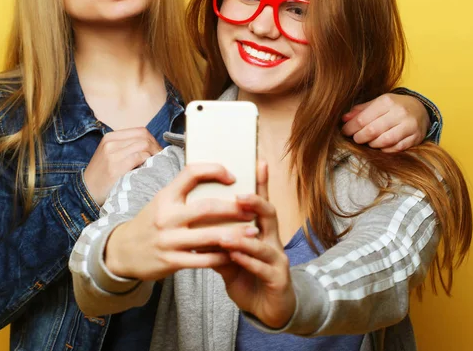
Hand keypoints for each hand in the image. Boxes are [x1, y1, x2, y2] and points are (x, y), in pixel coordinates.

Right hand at [83, 127, 161, 204]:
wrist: (86, 192)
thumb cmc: (102, 176)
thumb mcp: (111, 155)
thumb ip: (127, 148)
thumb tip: (153, 147)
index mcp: (110, 137)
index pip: (140, 131)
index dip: (153, 140)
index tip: (158, 152)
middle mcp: (111, 142)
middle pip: (144, 136)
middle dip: (157, 147)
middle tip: (162, 159)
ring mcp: (112, 153)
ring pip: (144, 145)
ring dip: (155, 154)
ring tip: (157, 164)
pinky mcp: (115, 166)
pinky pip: (140, 157)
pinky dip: (149, 162)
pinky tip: (149, 169)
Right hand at [105, 163, 256, 280]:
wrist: (122, 251)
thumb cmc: (151, 221)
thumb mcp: (161, 200)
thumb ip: (184, 191)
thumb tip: (216, 177)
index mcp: (166, 196)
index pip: (191, 173)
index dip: (214, 170)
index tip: (233, 176)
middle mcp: (167, 216)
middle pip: (207, 207)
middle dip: (234, 208)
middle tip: (252, 208)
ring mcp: (169, 240)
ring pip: (209, 236)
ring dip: (235, 234)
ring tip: (253, 232)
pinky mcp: (171, 261)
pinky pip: (203, 259)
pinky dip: (222, 256)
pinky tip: (235, 253)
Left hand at [213, 162, 295, 328]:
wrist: (267, 310)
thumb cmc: (247, 277)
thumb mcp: (229, 258)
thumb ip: (216, 241)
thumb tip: (194, 225)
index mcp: (260, 231)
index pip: (259, 203)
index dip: (260, 183)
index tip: (258, 162)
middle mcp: (271, 240)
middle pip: (269, 214)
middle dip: (255, 203)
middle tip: (238, 197)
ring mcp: (277, 259)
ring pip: (264, 243)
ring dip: (244, 238)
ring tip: (225, 235)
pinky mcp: (278, 279)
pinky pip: (264, 268)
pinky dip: (249, 262)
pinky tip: (236, 257)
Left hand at [341, 93, 429, 152]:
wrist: (420, 109)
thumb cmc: (394, 106)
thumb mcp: (377, 103)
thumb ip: (360, 111)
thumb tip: (344, 119)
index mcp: (387, 101)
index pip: (362, 119)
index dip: (350, 128)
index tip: (345, 131)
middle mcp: (399, 113)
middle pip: (372, 131)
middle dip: (359, 137)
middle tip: (356, 138)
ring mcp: (409, 126)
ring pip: (384, 141)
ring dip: (372, 144)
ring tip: (368, 141)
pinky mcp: (416, 138)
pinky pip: (396, 148)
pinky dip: (385, 149)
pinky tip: (381, 146)